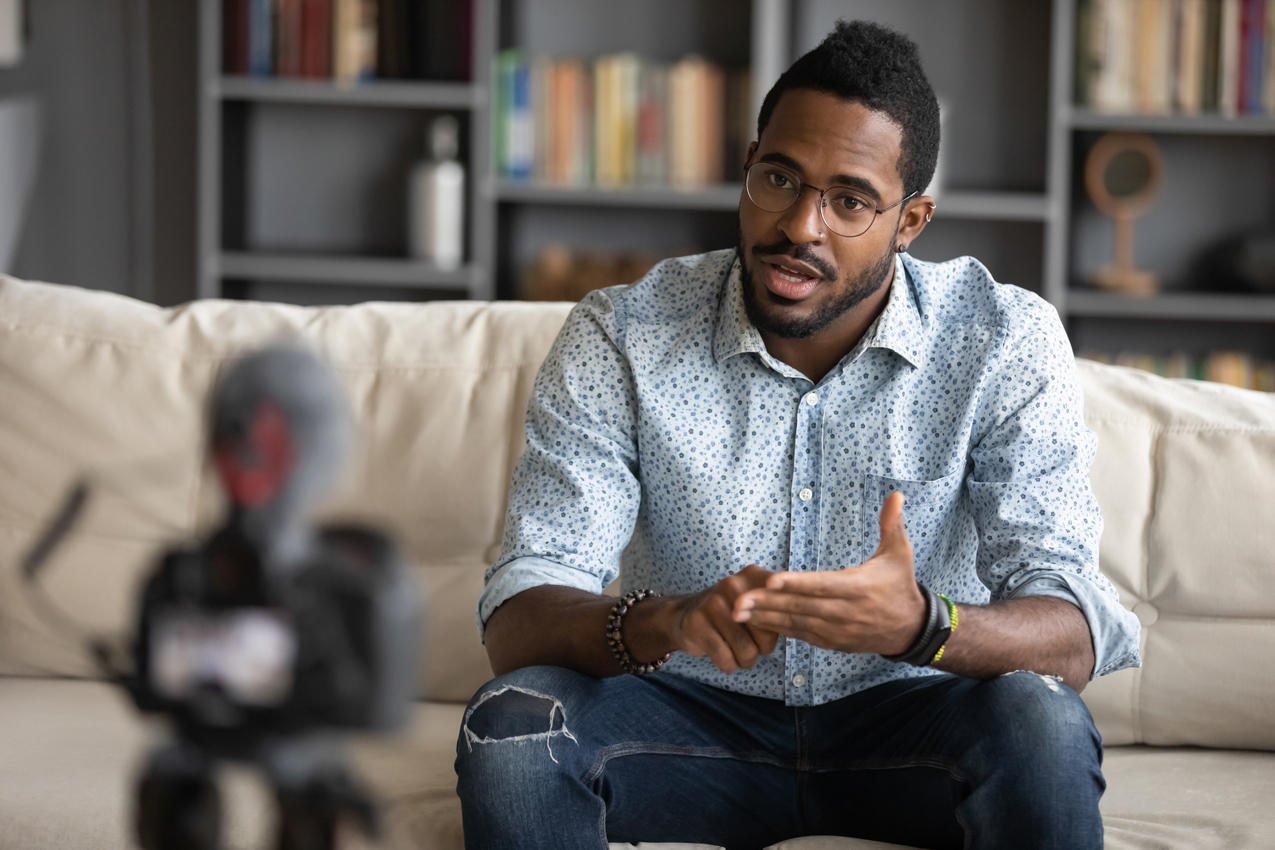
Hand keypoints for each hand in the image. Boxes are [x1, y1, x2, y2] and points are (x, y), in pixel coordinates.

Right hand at [657, 565, 781, 673]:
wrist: (683, 615)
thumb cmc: (729, 614)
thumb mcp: (755, 604)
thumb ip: (777, 610)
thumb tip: (795, 626)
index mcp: (752, 576)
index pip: (781, 603)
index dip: (784, 622)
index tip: (779, 629)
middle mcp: (733, 584)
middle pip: (767, 635)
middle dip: (762, 649)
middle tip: (751, 645)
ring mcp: (713, 603)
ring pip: (746, 651)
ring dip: (745, 661)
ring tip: (737, 653)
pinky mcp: (697, 624)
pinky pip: (726, 659)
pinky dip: (729, 665)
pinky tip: (724, 658)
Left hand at [732, 493, 926, 655]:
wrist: (909, 630)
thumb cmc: (899, 585)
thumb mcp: (900, 553)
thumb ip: (892, 523)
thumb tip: (896, 493)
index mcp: (859, 588)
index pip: (824, 585)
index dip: (797, 584)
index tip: (772, 581)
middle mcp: (844, 612)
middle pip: (801, 607)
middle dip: (767, 604)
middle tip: (737, 600)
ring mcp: (835, 630)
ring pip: (795, 623)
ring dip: (764, 617)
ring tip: (735, 611)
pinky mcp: (829, 641)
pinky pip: (798, 634)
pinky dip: (775, 628)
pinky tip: (752, 621)